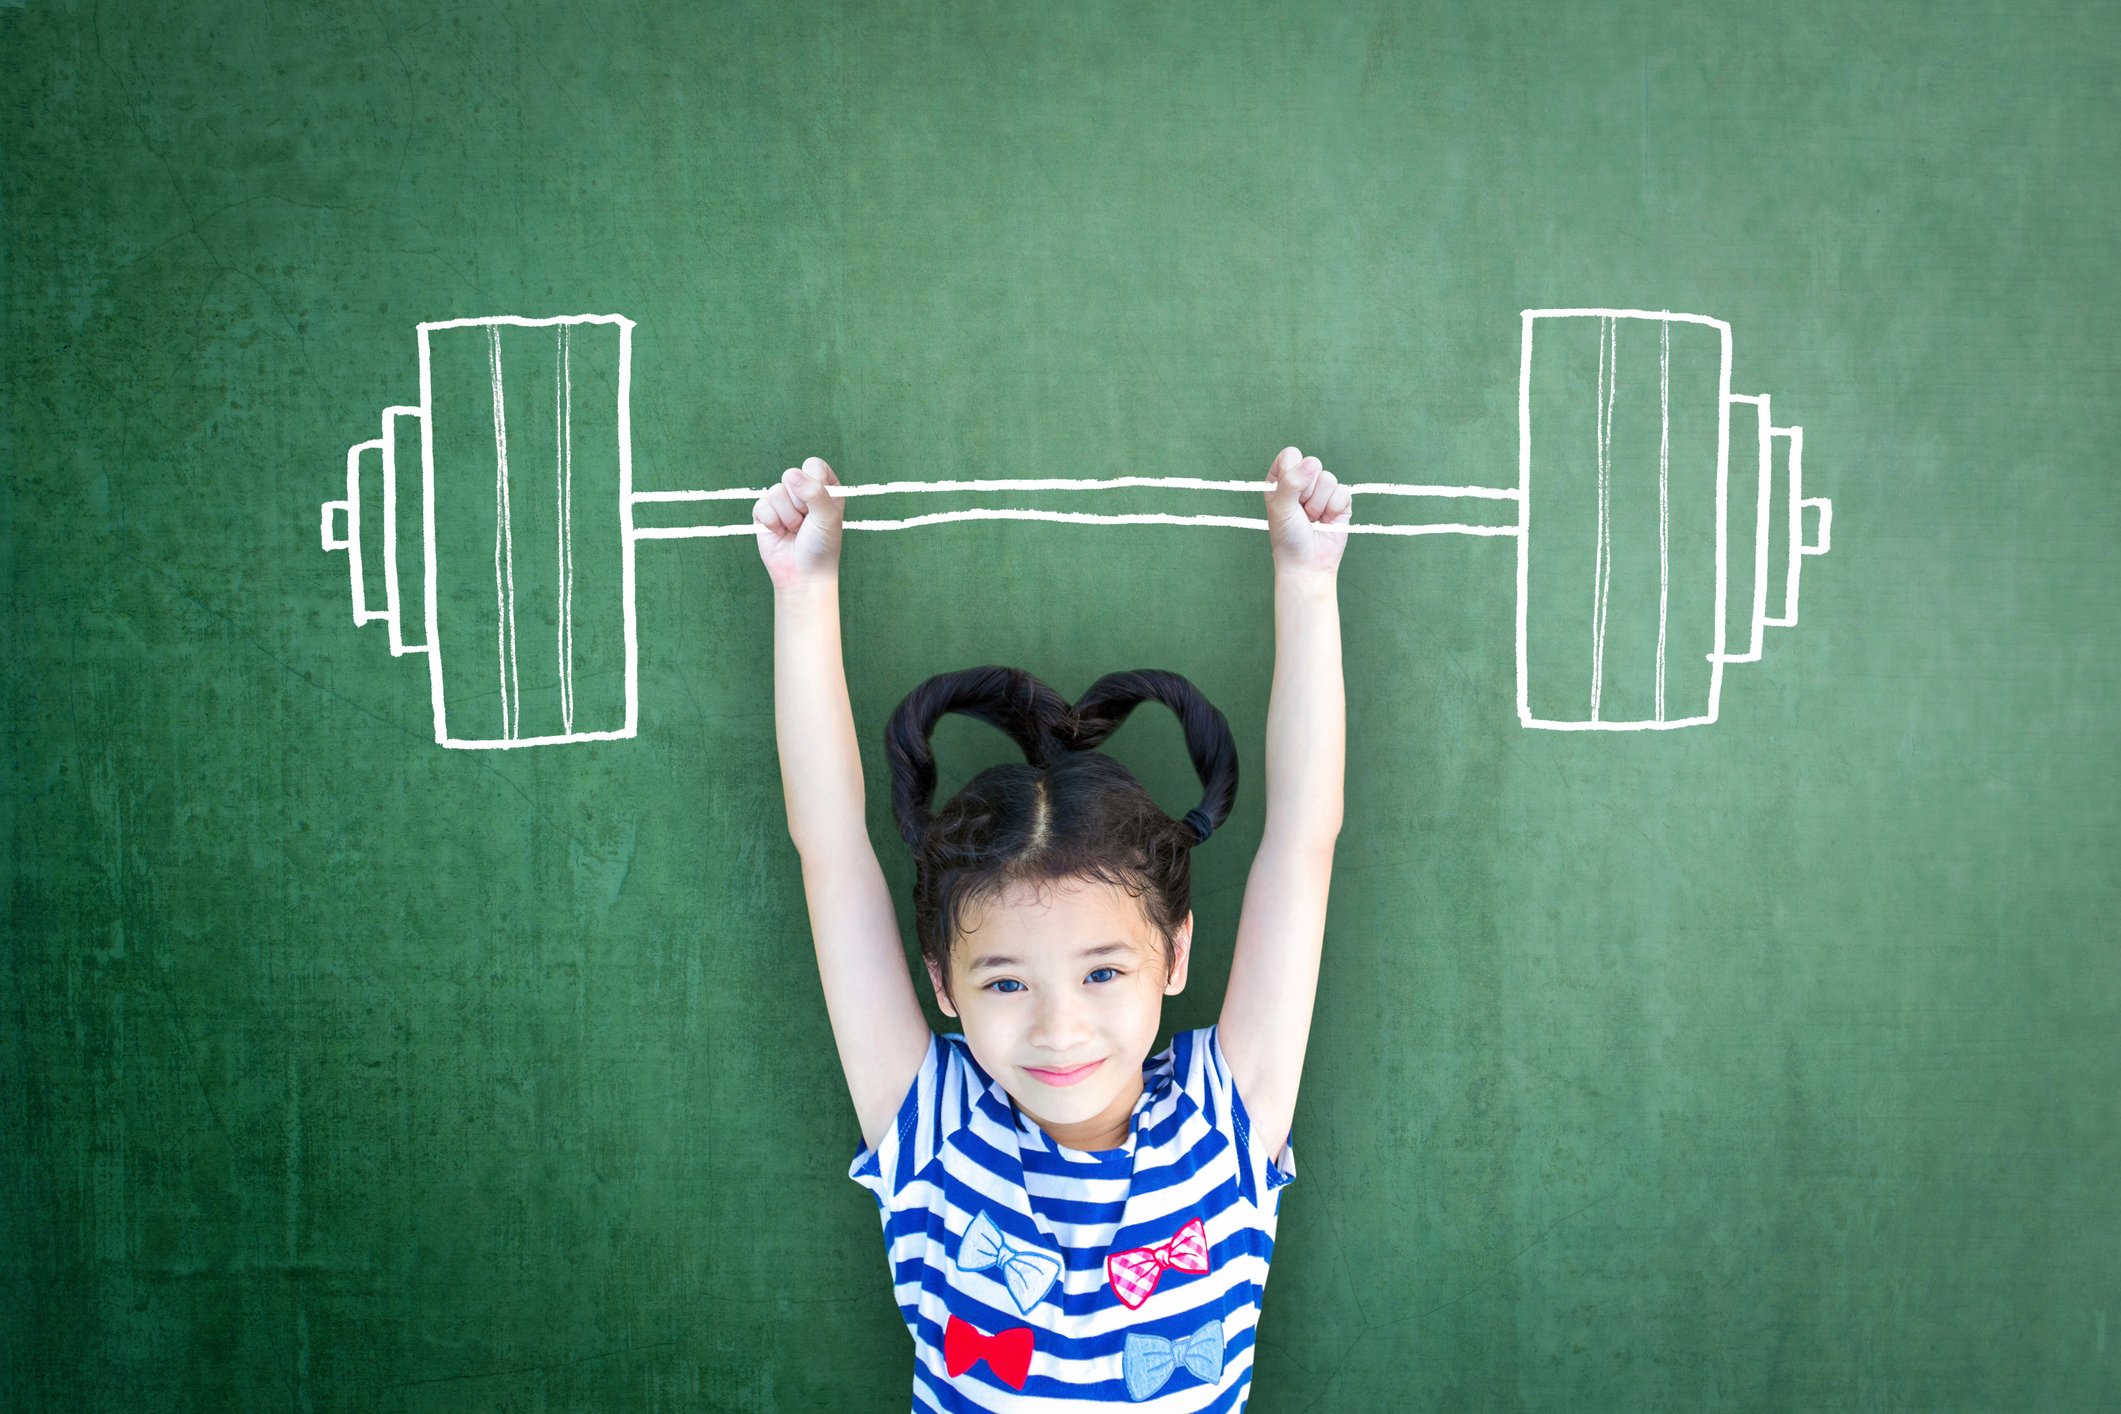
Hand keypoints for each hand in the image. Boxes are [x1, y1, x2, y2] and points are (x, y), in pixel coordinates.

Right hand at [754, 456, 844, 589]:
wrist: (803, 575)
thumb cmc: (822, 546)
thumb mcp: (827, 517)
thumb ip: (815, 492)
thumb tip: (791, 474)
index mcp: (825, 487)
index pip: (813, 466)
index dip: (814, 484)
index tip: (820, 506)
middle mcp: (803, 490)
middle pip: (791, 475)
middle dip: (799, 503)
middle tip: (806, 521)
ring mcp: (782, 501)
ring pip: (775, 491)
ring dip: (787, 516)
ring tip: (795, 529)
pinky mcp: (764, 512)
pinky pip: (761, 505)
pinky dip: (772, 522)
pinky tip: (780, 533)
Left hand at [1263, 447, 1351, 576]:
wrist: (1307, 563)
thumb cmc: (1287, 536)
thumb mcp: (1280, 507)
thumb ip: (1291, 482)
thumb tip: (1312, 462)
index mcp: (1281, 479)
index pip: (1291, 455)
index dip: (1291, 473)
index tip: (1286, 495)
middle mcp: (1302, 481)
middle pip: (1312, 464)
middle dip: (1306, 492)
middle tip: (1300, 511)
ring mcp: (1323, 491)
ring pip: (1328, 478)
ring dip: (1319, 504)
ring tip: (1313, 518)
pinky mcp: (1341, 501)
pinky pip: (1343, 491)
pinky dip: (1334, 509)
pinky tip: (1327, 521)